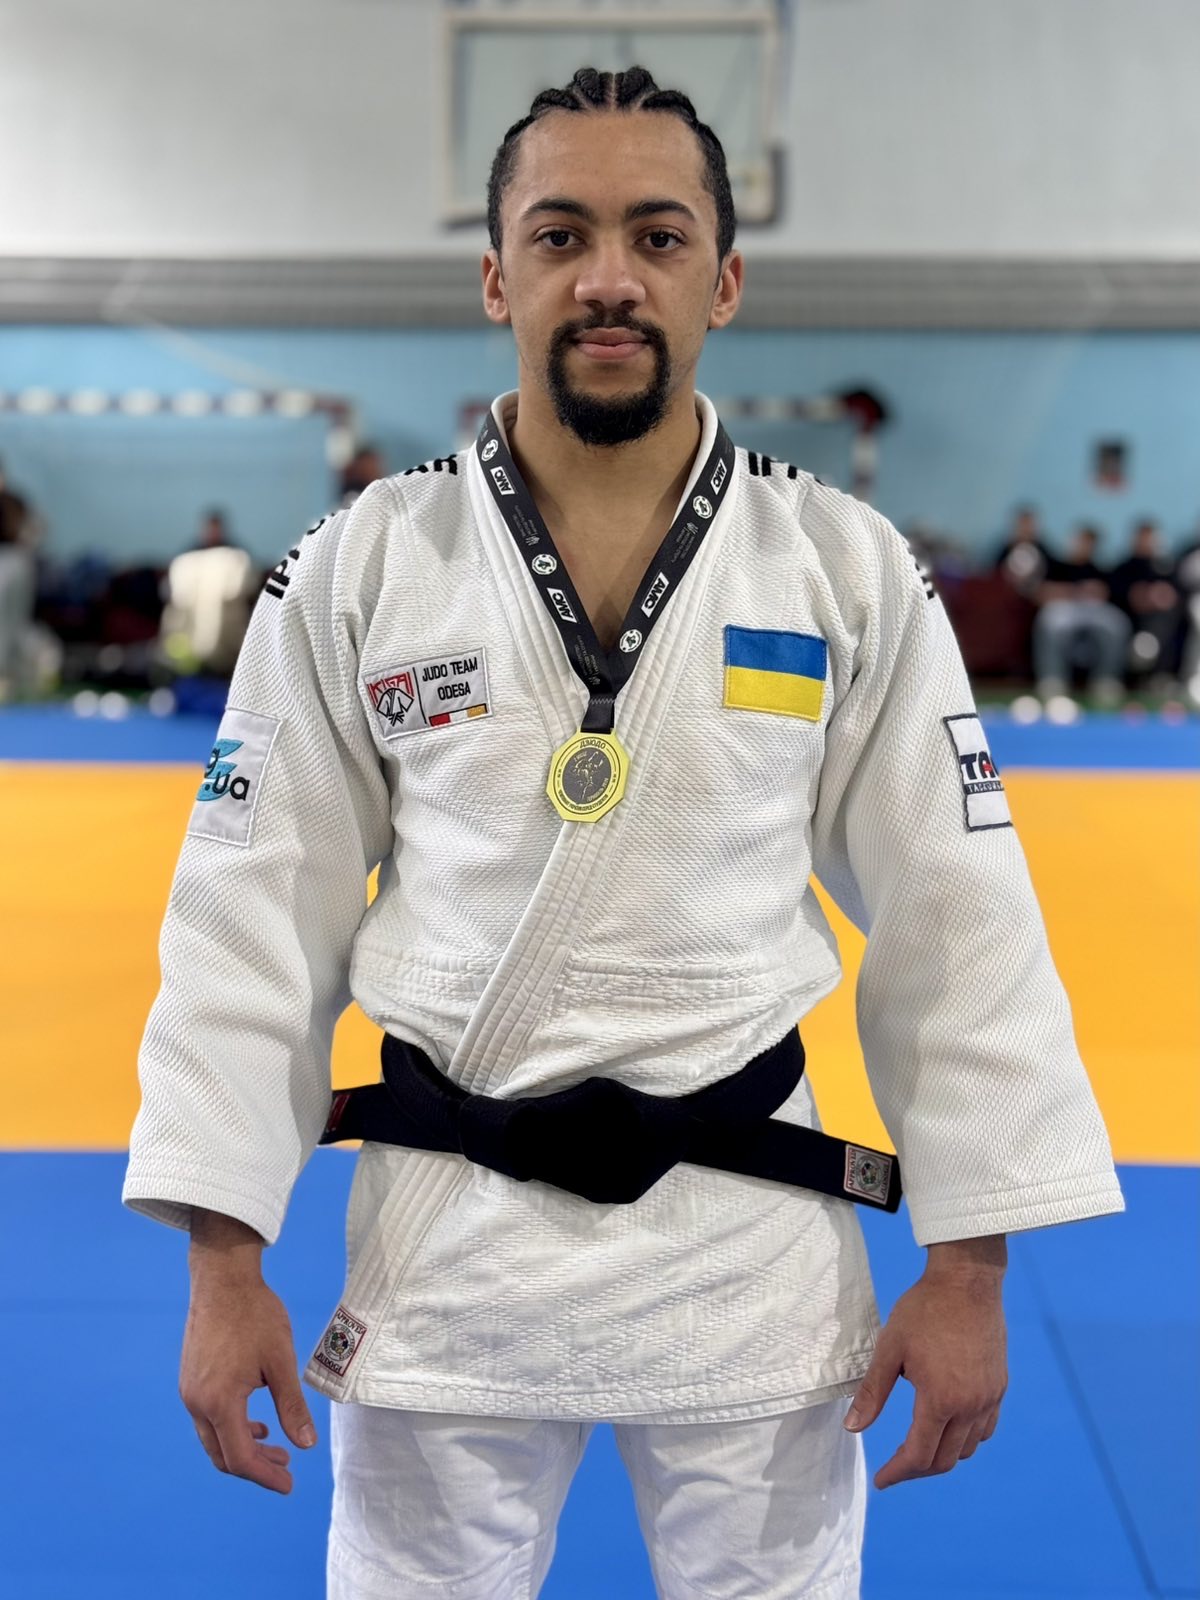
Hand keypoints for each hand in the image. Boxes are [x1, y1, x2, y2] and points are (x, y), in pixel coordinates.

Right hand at [180, 1211, 316, 1493]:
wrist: (222, 1279)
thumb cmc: (255, 1315)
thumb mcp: (280, 1361)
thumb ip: (291, 1406)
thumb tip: (306, 1445)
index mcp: (220, 1402)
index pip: (241, 1457)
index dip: (265, 1475)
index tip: (289, 1484)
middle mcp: (197, 1403)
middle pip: (223, 1455)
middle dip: (255, 1466)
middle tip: (287, 1468)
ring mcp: (189, 1392)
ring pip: (213, 1439)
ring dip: (243, 1448)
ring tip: (275, 1446)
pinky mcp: (190, 1380)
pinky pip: (208, 1419)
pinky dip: (231, 1429)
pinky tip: (255, 1421)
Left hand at [844, 1236, 1007, 1488]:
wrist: (967, 1282)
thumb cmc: (923, 1311)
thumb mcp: (890, 1349)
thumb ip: (872, 1393)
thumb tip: (853, 1428)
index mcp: (940, 1399)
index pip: (918, 1455)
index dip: (897, 1472)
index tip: (882, 1480)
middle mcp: (970, 1406)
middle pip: (945, 1460)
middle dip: (917, 1469)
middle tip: (895, 1466)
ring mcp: (989, 1398)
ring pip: (968, 1449)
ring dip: (943, 1456)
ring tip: (919, 1448)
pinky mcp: (999, 1387)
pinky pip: (985, 1430)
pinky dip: (966, 1440)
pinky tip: (949, 1428)